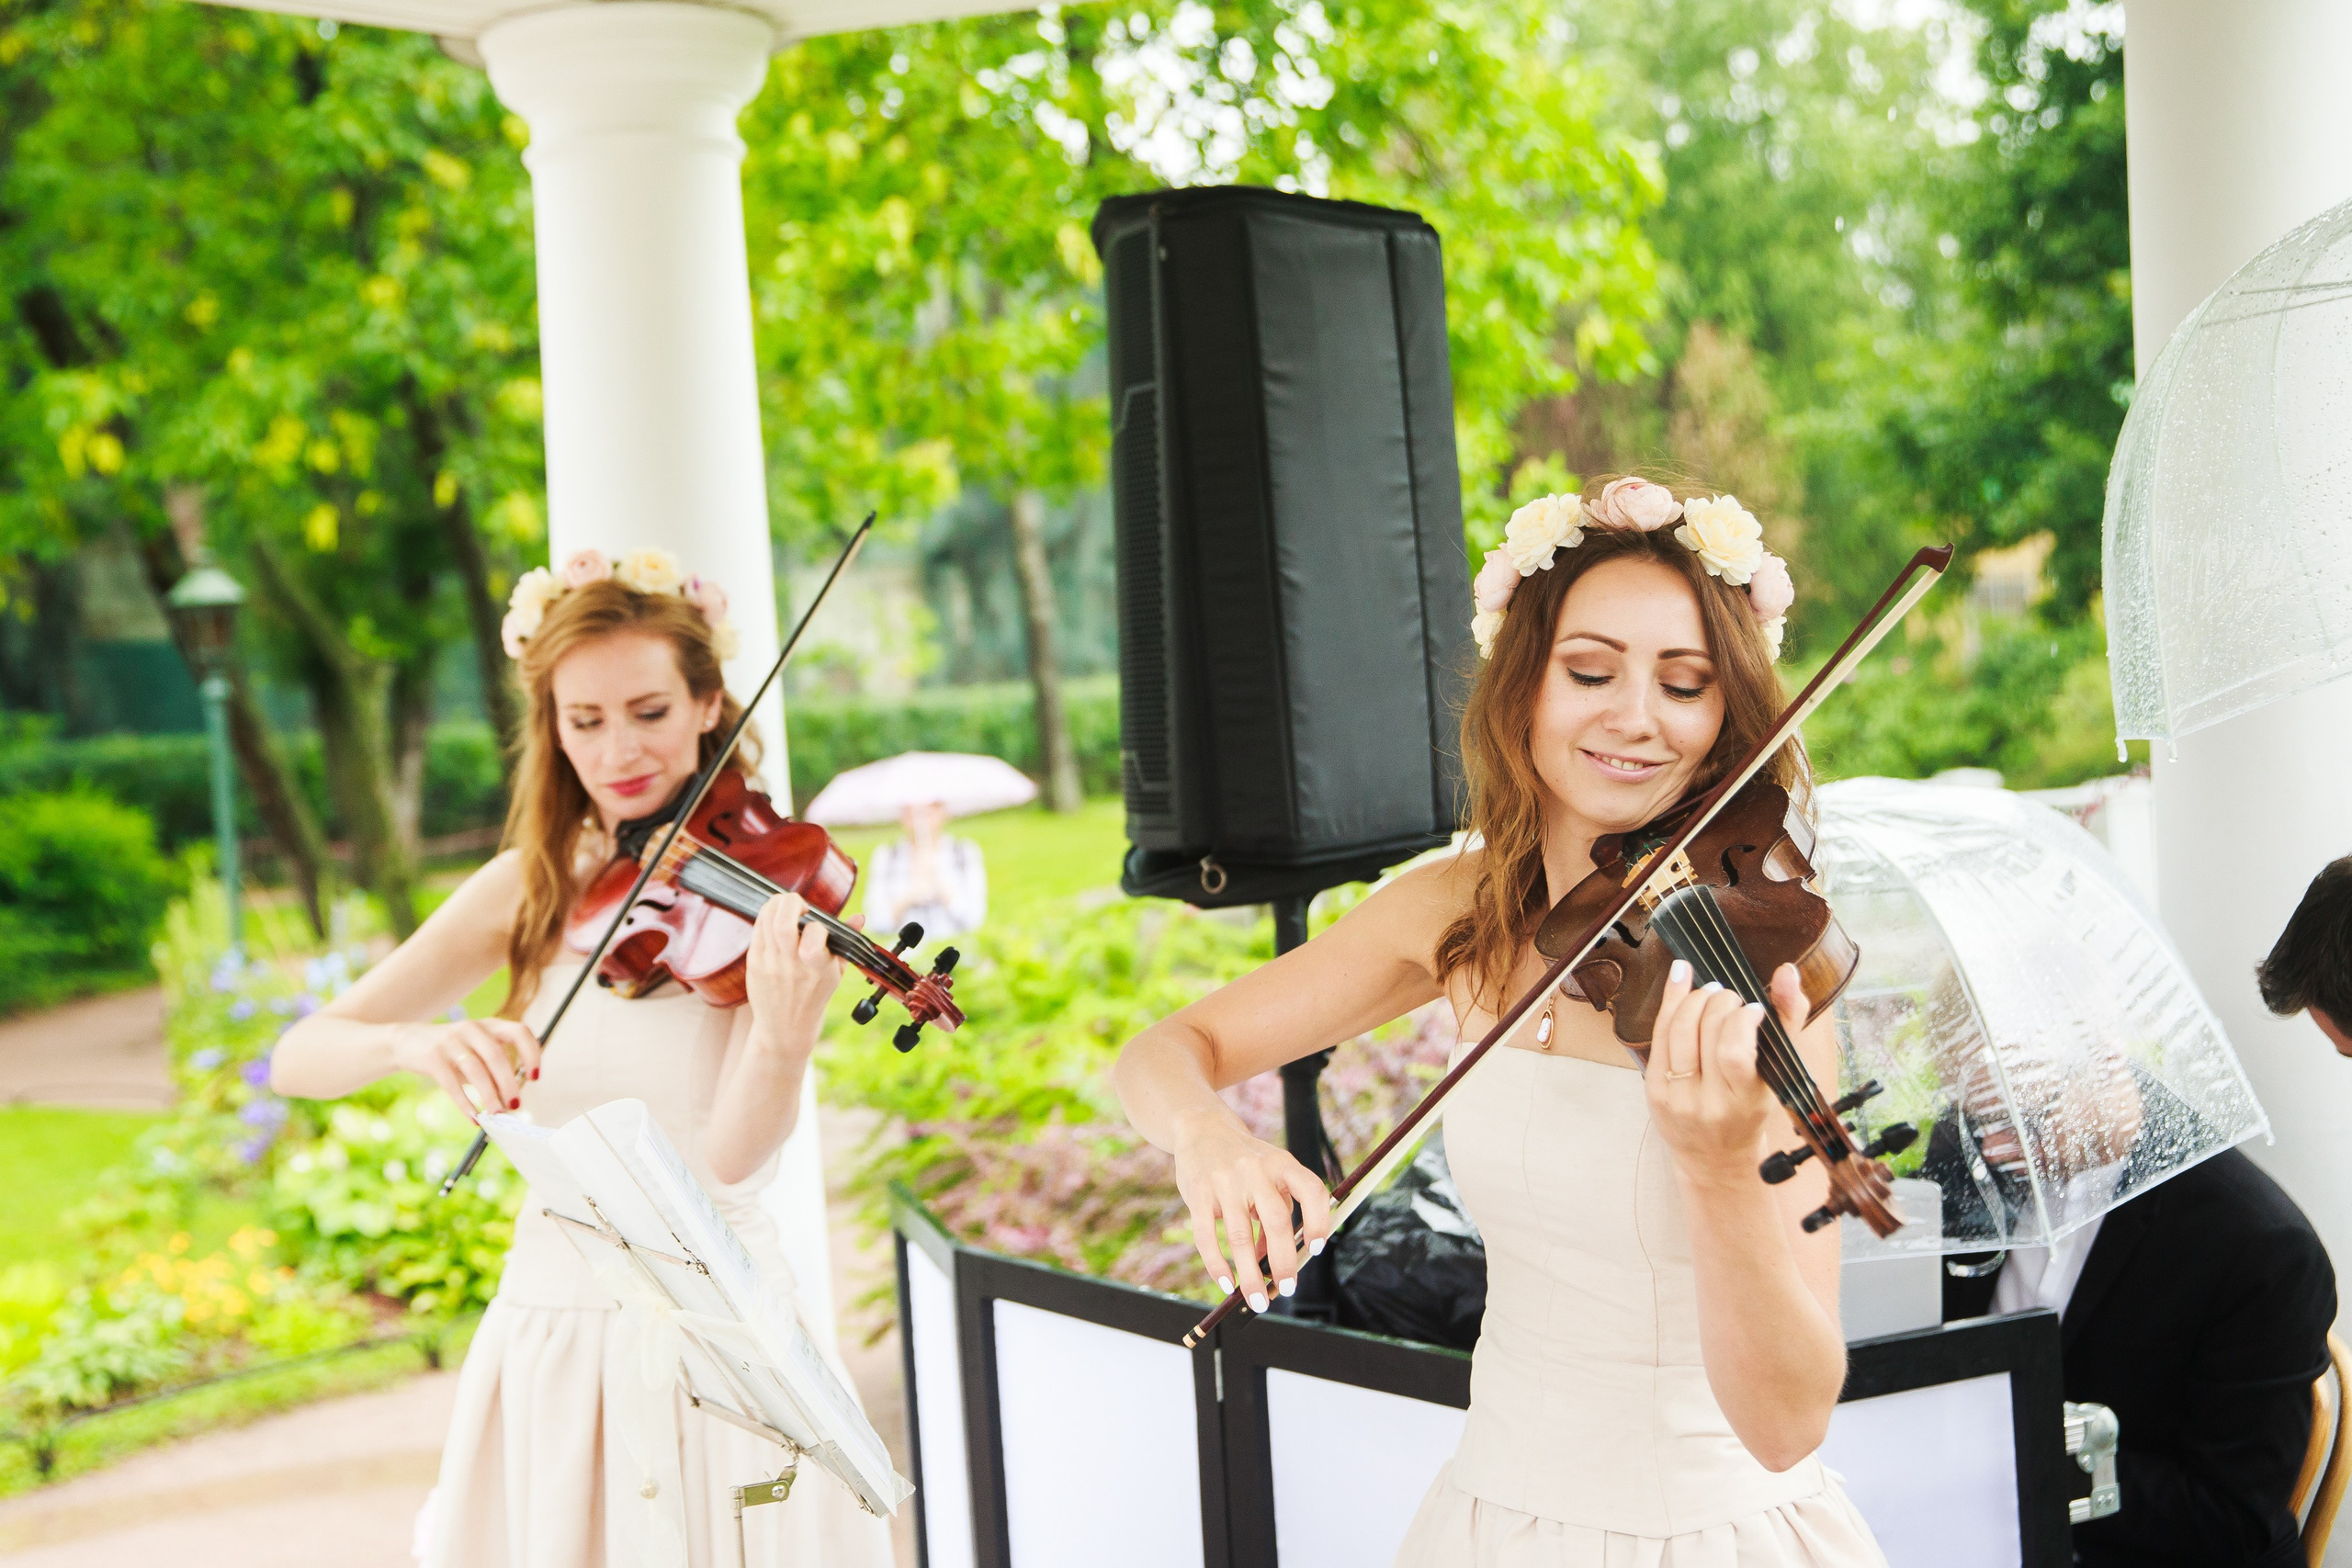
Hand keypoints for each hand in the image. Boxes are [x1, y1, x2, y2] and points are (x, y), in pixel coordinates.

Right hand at [392, 1015, 541, 1122]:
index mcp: (490, 1025)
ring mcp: (451, 1041)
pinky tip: (473, 1116)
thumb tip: (512, 1098)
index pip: (520, 1032)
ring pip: (476, 1070)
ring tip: (496, 1114)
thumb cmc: (452, 1050)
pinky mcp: (432, 1056)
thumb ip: (494, 1066)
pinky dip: (465, 1103)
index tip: (535, 1077)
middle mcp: (472, 1028)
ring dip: (489, 1095)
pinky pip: (452, 1083)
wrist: (407, 1040)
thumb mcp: (476, 1048)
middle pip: (497, 1056)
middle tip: (515, 1105)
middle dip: (508, 1084)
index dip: (532, 1053)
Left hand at [745, 891, 844, 1047]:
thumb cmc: (814, 997)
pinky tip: (775, 919)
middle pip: (783, 924)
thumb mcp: (836, 973)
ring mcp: (770, 964)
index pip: (816, 936)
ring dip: (777, 904)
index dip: (818, 925)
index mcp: (818, 969)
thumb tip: (859, 917)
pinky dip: (766, 916)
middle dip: (791, 902)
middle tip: (799, 905)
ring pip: (767, 921)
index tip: (819, 927)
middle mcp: (792, 966)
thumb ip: (846, 943)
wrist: (785, 1028)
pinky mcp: (754, 963)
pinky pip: (757, 929)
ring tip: (786, 907)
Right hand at [1172, 1116, 1331, 1312]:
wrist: (1202, 1128)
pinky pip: (1207, 1237)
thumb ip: (1277, 1211)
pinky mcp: (1197, 1193)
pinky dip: (1217, 1265)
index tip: (1315, 1249)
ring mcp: (1224, 1182)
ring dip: (1250, 1275)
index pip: (1310, 1190)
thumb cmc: (1245, 1160)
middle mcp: (1255, 1170)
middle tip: (1287, 1289)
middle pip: (1277, 1222)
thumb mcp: (1270, 1173)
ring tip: (1257, 1300)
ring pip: (1240, 1237)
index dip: (1318, 1221)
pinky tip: (1226, 1283)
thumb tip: (1273, 1261)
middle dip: (1284, 1262)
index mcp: (1281, 1163)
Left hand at [1645, 959, 1804, 1185]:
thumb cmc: (1749, 1111)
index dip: (1741, 1020)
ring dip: (1694, 998)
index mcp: (1744, 1101)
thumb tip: (1787, 971)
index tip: (1754, 1008)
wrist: (1714, 1158)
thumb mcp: (1777, 1076)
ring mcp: (1676, 1096)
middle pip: (1706, 1033)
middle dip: (1720, 1001)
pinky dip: (1671, 1002)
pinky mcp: (1653, 1089)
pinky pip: (1658, 1035)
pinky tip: (1681, 980)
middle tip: (1730, 997)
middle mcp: (1707, 1102)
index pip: (1734, 1054)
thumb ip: (1788, 1020)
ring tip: (1710, 991)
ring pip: (1678, 1029)